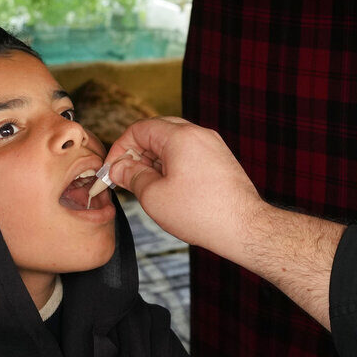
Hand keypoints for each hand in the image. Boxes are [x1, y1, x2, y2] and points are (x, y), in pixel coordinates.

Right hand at [102, 117, 264, 259]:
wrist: (243, 227)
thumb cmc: (202, 213)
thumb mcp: (154, 196)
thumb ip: (132, 176)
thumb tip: (119, 168)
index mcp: (181, 137)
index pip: (140, 128)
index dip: (120, 148)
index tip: (113, 169)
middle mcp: (199, 134)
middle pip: (157, 131)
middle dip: (137, 152)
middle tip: (127, 175)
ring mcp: (213, 145)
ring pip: (174, 142)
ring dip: (155, 159)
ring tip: (147, 185)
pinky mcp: (221, 159)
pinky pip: (190, 152)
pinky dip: (174, 164)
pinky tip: (169, 187)